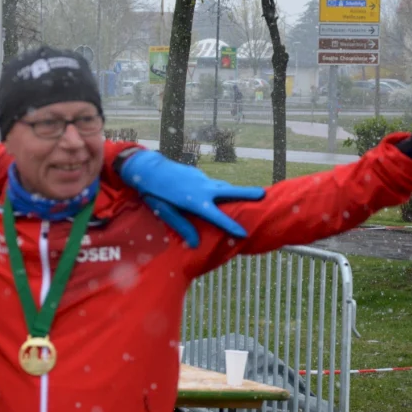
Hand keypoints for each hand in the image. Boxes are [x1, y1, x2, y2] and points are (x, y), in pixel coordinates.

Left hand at [118, 150, 264, 247]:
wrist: (148, 168)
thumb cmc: (155, 193)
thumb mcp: (165, 212)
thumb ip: (182, 227)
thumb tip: (195, 244)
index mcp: (195, 201)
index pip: (217, 216)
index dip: (230, 226)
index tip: (243, 233)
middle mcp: (202, 188)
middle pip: (230, 191)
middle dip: (247, 193)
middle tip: (263, 195)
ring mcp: (201, 179)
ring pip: (222, 186)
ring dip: (235, 191)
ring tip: (248, 196)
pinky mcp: (198, 174)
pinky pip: (212, 184)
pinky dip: (219, 190)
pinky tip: (218, 194)